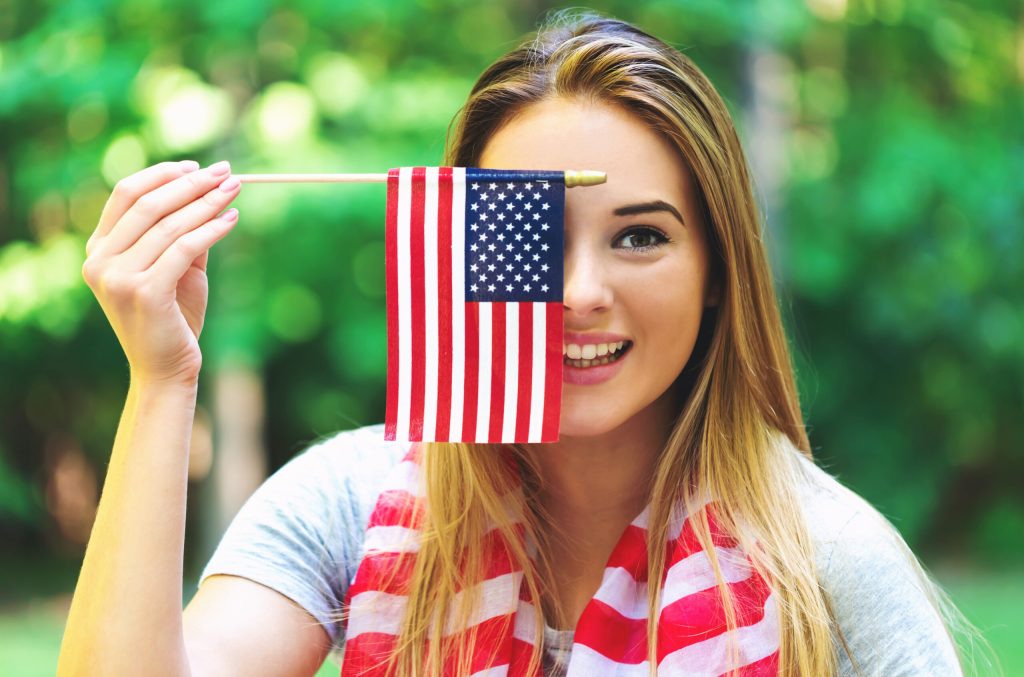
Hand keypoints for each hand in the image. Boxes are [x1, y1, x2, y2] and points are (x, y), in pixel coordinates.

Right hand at [81, 160, 241, 385]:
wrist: (166, 369)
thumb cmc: (173, 318)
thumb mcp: (175, 270)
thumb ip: (181, 234)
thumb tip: (209, 191)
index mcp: (98, 250)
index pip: (126, 194)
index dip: (163, 175)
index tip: (197, 166)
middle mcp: (100, 261)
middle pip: (148, 203)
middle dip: (191, 184)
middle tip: (226, 173)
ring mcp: (117, 277)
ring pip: (169, 225)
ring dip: (206, 203)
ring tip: (234, 191)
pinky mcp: (144, 292)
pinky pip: (183, 248)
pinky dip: (211, 230)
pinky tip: (232, 220)